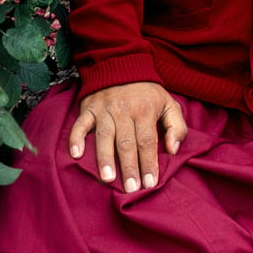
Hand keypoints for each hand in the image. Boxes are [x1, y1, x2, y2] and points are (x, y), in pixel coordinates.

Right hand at [68, 82, 186, 191]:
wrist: (122, 65)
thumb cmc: (147, 92)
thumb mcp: (169, 104)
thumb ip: (177, 127)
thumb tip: (173, 150)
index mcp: (145, 111)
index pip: (147, 141)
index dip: (149, 162)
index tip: (150, 183)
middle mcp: (124, 110)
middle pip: (126, 142)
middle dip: (129, 167)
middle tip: (131, 188)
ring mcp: (104, 109)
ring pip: (104, 136)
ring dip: (105, 158)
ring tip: (107, 178)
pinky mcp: (89, 108)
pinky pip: (80, 124)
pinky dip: (76, 138)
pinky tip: (76, 155)